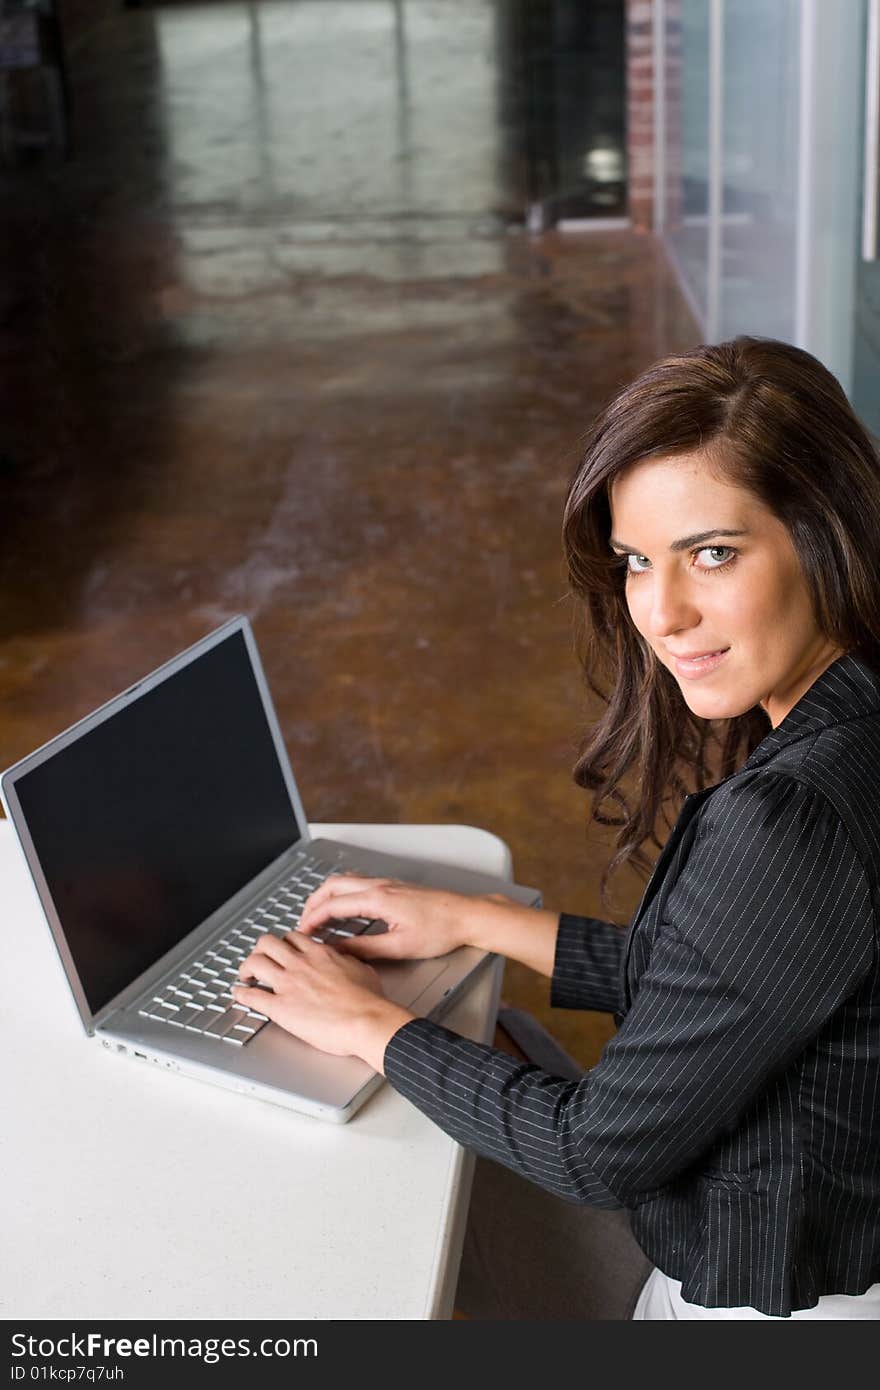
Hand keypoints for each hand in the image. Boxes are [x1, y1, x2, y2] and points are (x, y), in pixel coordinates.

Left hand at [232, 930, 413, 1066]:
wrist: (366, 1020)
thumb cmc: (369, 1000)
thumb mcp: (362, 969)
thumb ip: (347, 962)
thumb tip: (345, 961)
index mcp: (320, 954)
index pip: (293, 937)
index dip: (284, 943)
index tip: (282, 950)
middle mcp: (300, 964)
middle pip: (267, 942)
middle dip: (260, 949)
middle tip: (259, 958)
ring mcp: (288, 984)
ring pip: (255, 962)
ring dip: (246, 967)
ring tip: (245, 974)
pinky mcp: (280, 1007)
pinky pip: (252, 996)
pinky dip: (241, 994)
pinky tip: (238, 994)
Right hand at [298, 874, 484, 961]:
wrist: (466, 915)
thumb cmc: (440, 930)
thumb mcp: (399, 947)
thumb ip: (364, 949)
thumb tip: (338, 951)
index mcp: (378, 898)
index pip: (333, 904)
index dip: (313, 919)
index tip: (302, 933)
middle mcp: (379, 885)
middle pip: (333, 886)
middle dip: (313, 903)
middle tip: (303, 923)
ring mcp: (386, 883)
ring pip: (345, 881)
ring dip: (327, 896)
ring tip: (318, 916)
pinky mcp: (393, 886)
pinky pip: (357, 883)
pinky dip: (342, 894)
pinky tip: (344, 909)